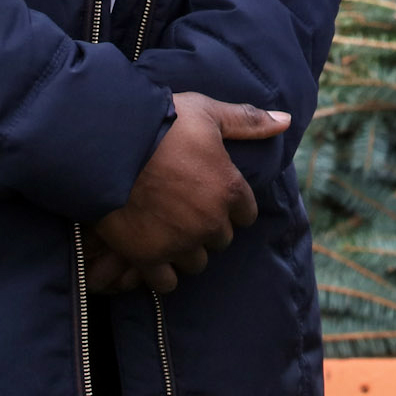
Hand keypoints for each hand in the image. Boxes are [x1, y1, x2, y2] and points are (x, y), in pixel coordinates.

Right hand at [94, 93, 288, 291]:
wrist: (110, 145)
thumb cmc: (162, 123)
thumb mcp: (208, 113)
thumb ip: (248, 122)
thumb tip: (285, 121)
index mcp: (230, 189)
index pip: (246, 214)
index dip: (231, 205)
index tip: (213, 195)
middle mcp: (210, 221)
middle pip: (221, 239)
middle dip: (208, 227)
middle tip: (186, 210)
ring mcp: (179, 242)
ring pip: (196, 262)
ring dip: (186, 250)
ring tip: (168, 232)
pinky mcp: (148, 257)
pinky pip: (166, 282)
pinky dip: (161, 273)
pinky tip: (153, 257)